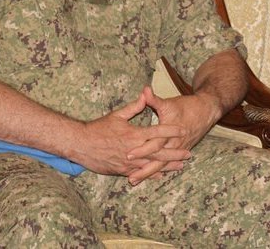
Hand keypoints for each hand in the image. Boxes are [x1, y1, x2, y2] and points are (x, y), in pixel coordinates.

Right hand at [72, 89, 190, 178]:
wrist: (81, 145)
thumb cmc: (98, 128)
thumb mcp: (117, 115)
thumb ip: (134, 107)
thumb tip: (145, 94)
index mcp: (134, 134)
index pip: (158, 132)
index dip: (172, 130)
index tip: (184, 129)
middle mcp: (134, 150)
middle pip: (159, 152)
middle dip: (175, 153)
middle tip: (189, 154)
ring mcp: (129, 162)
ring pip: (152, 165)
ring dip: (167, 166)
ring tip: (180, 166)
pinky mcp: (122, 170)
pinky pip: (140, 173)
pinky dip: (151, 174)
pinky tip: (161, 175)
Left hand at [123, 86, 221, 184]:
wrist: (207, 111)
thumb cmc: (187, 106)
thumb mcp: (169, 103)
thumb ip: (154, 99)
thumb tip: (144, 90)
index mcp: (169, 132)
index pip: (154, 144)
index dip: (141, 150)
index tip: (128, 155)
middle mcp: (174, 143)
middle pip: (158, 160)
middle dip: (144, 169)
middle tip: (130, 178)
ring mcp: (178, 149)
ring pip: (162, 165)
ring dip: (149, 173)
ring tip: (135, 180)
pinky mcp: (181, 151)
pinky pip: (169, 164)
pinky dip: (159, 171)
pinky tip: (150, 177)